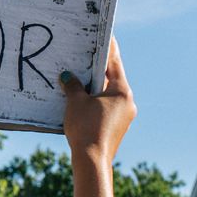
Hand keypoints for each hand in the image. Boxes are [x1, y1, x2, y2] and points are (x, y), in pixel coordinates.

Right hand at [60, 36, 135, 162]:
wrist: (92, 160)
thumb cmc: (85, 128)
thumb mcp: (76, 102)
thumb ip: (72, 85)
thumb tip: (68, 76)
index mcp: (122, 91)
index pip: (114, 63)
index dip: (107, 49)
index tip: (105, 36)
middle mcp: (128, 102)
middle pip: (112, 79)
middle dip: (98, 69)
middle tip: (87, 56)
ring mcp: (125, 117)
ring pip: (109, 95)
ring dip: (96, 87)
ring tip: (81, 78)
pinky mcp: (118, 128)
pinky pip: (107, 108)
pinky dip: (96, 101)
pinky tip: (83, 101)